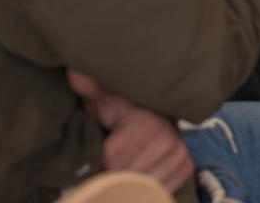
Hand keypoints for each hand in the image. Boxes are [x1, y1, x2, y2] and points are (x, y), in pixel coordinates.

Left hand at [66, 70, 192, 192]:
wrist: (155, 110)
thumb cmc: (122, 108)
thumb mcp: (104, 98)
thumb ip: (88, 87)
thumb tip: (72, 69)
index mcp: (146, 124)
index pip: (112, 162)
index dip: (99, 161)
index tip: (100, 149)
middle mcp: (169, 140)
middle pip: (127, 178)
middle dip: (115, 173)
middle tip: (112, 158)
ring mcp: (181, 155)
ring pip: (143, 188)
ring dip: (132, 183)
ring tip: (127, 163)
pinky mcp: (187, 166)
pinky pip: (160, 190)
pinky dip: (148, 187)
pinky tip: (142, 170)